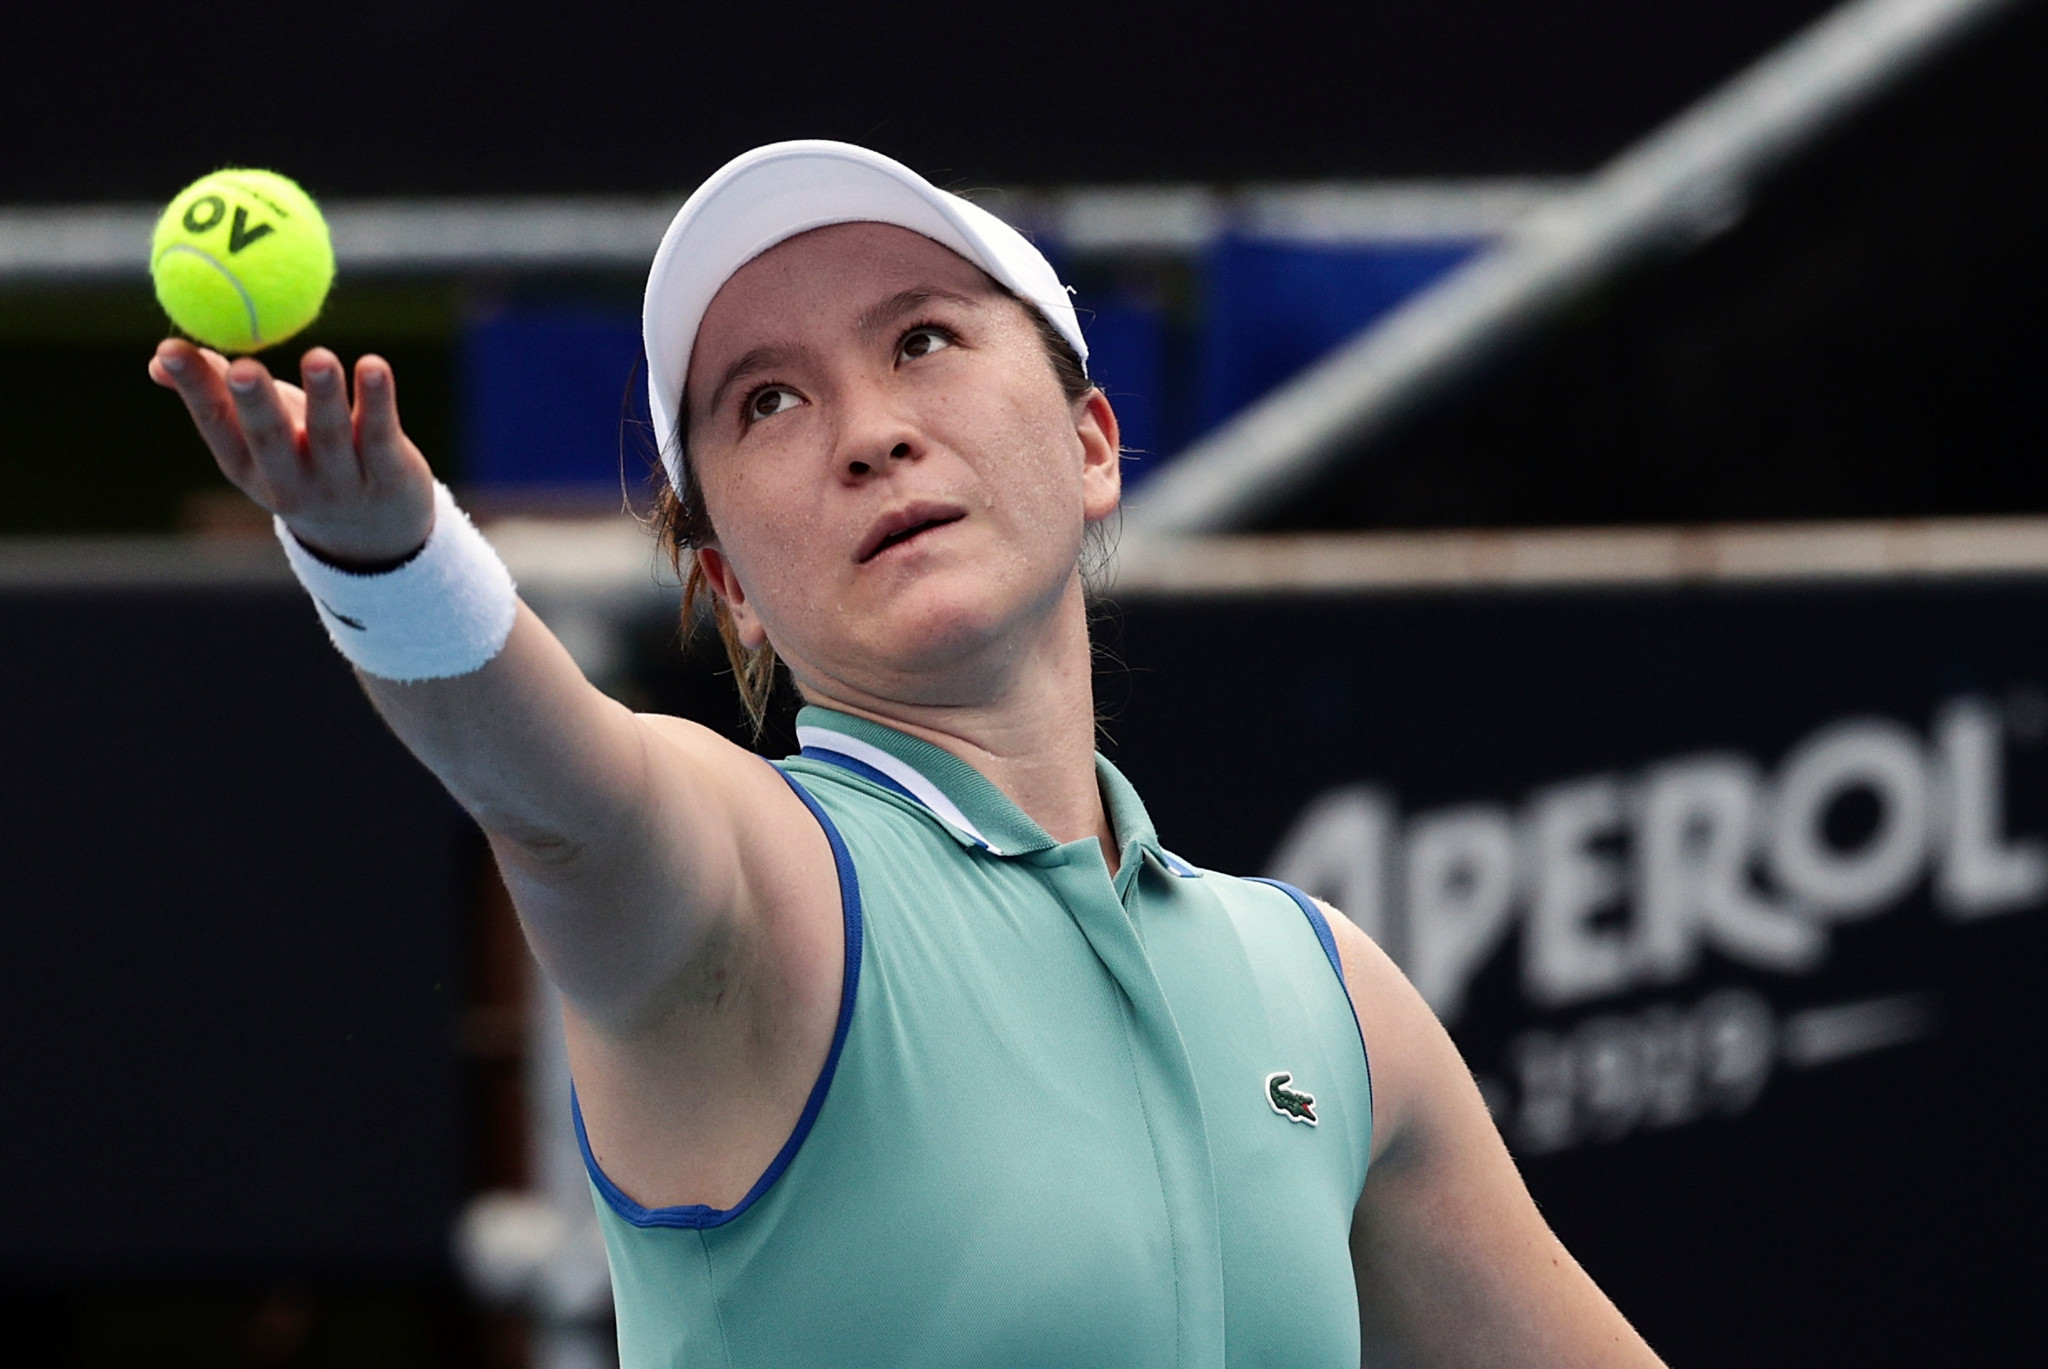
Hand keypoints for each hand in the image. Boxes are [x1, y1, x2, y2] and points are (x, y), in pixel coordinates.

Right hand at [149, 340, 436, 564]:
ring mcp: (340, 483)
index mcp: (247, 467)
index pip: (215, 424)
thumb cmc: (304, 459)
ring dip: (323, 396)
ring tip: (318, 356)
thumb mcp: (256, 437)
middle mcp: (290, 480)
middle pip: (270, 440)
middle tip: (244, 368)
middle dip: (254, 405)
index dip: (194, 387)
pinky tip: (373, 365)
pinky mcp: (388, 476)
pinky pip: (380, 434)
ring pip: (329, 437)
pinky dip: (377, 401)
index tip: (172, 348)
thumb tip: (159, 356)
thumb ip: (216, 393)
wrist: (374, 533)